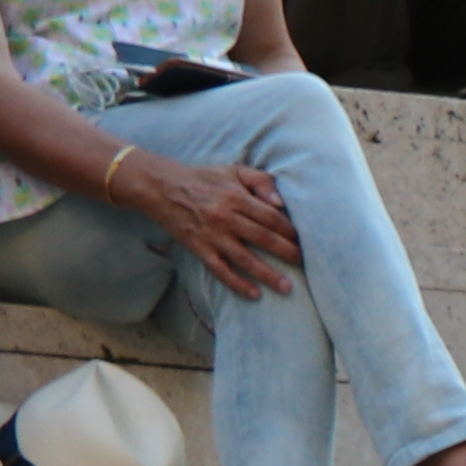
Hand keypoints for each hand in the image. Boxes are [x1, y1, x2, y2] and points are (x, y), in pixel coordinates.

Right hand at [128, 149, 304, 300]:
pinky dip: (237, 283)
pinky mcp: (198, 247)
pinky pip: (220, 270)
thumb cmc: (203, 179)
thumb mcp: (233, 171)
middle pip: (263, 238)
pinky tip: (254, 294)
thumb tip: (282, 202)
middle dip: (287, 253)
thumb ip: (261, 181)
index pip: (271, 217)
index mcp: (235, 196)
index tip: (306, 240)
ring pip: (245, 258)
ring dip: (268, 275)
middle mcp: (224, 216)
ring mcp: (211, 234)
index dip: (291, 230)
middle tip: (305, 264)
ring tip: (287, 288)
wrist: (159, 186)